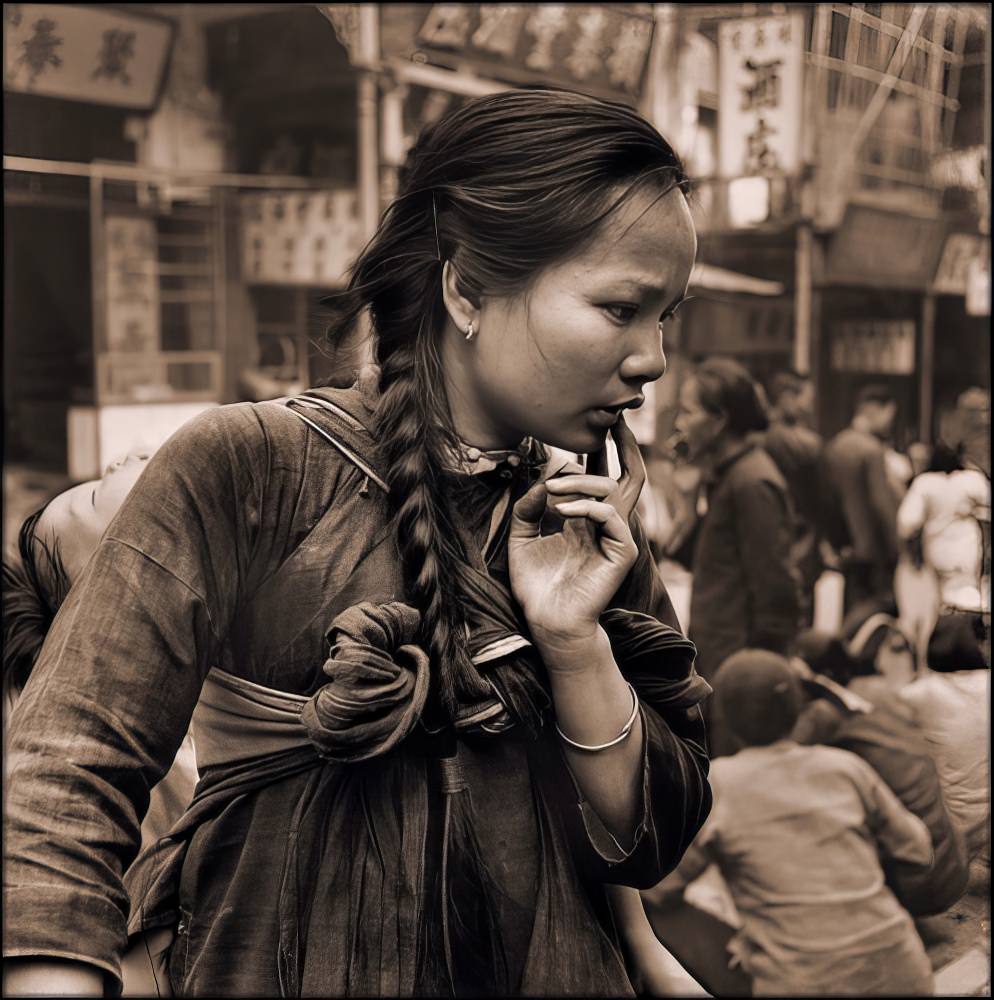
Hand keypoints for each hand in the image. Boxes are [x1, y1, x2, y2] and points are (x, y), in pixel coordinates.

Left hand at [508, 416, 644, 650]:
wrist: (547, 621)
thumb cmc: (536, 584)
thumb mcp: (521, 538)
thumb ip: (528, 508)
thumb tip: (541, 482)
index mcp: (585, 518)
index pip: (599, 476)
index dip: (599, 450)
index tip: (591, 424)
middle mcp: (603, 523)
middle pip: (625, 474)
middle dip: (622, 445)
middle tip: (610, 422)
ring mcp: (615, 537)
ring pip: (612, 490)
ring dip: (581, 482)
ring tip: (553, 488)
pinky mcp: (621, 553)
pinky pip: (612, 518)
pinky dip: (587, 507)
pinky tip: (562, 511)